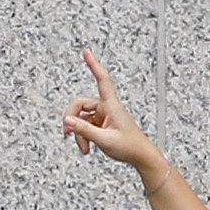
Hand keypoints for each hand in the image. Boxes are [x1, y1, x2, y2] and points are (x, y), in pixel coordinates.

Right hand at [60, 45, 162, 174]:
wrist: (142, 157)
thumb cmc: (130, 147)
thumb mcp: (104, 140)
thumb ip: (83, 130)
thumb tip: (67, 121)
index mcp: (112, 106)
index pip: (102, 80)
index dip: (94, 65)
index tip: (86, 52)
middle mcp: (107, 108)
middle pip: (80, 104)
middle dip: (73, 120)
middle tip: (69, 132)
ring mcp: (104, 116)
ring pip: (81, 117)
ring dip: (79, 132)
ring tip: (84, 146)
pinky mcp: (103, 123)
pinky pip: (86, 125)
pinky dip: (84, 136)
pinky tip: (88, 146)